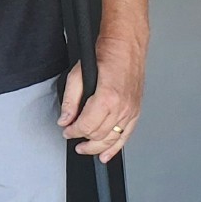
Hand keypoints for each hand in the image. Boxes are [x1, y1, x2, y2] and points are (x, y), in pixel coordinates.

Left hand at [58, 30, 146, 162]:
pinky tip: (106, 154)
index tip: (66, 130)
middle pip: (100, 135)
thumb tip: (65, 119)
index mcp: (107, 98)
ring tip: (85, 149)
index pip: (86, 125)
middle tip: (72, 138)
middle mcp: (122, 107)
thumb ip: (71, 100)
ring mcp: (131, 110)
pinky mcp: (136, 111)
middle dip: (83, 140)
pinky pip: (126, 135)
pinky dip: (116, 147)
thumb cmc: (105, 55)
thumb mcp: (78, 74)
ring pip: (113, 138)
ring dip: (98, 147)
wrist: (126, 47)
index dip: (73, 131)